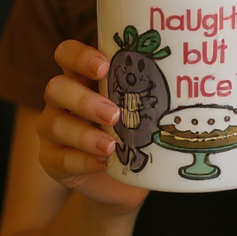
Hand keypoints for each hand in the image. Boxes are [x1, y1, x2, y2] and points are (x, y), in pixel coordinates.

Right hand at [36, 40, 148, 213]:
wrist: (124, 181)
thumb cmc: (135, 133)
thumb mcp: (141, 108)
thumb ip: (148, 90)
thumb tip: (185, 75)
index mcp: (81, 77)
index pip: (66, 54)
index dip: (79, 56)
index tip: (103, 66)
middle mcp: (61, 100)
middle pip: (55, 88)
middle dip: (85, 100)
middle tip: (115, 114)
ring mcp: (52, 130)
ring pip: (52, 124)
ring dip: (84, 134)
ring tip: (111, 145)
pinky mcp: (51, 160)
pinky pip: (58, 158)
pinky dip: (82, 160)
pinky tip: (104, 162)